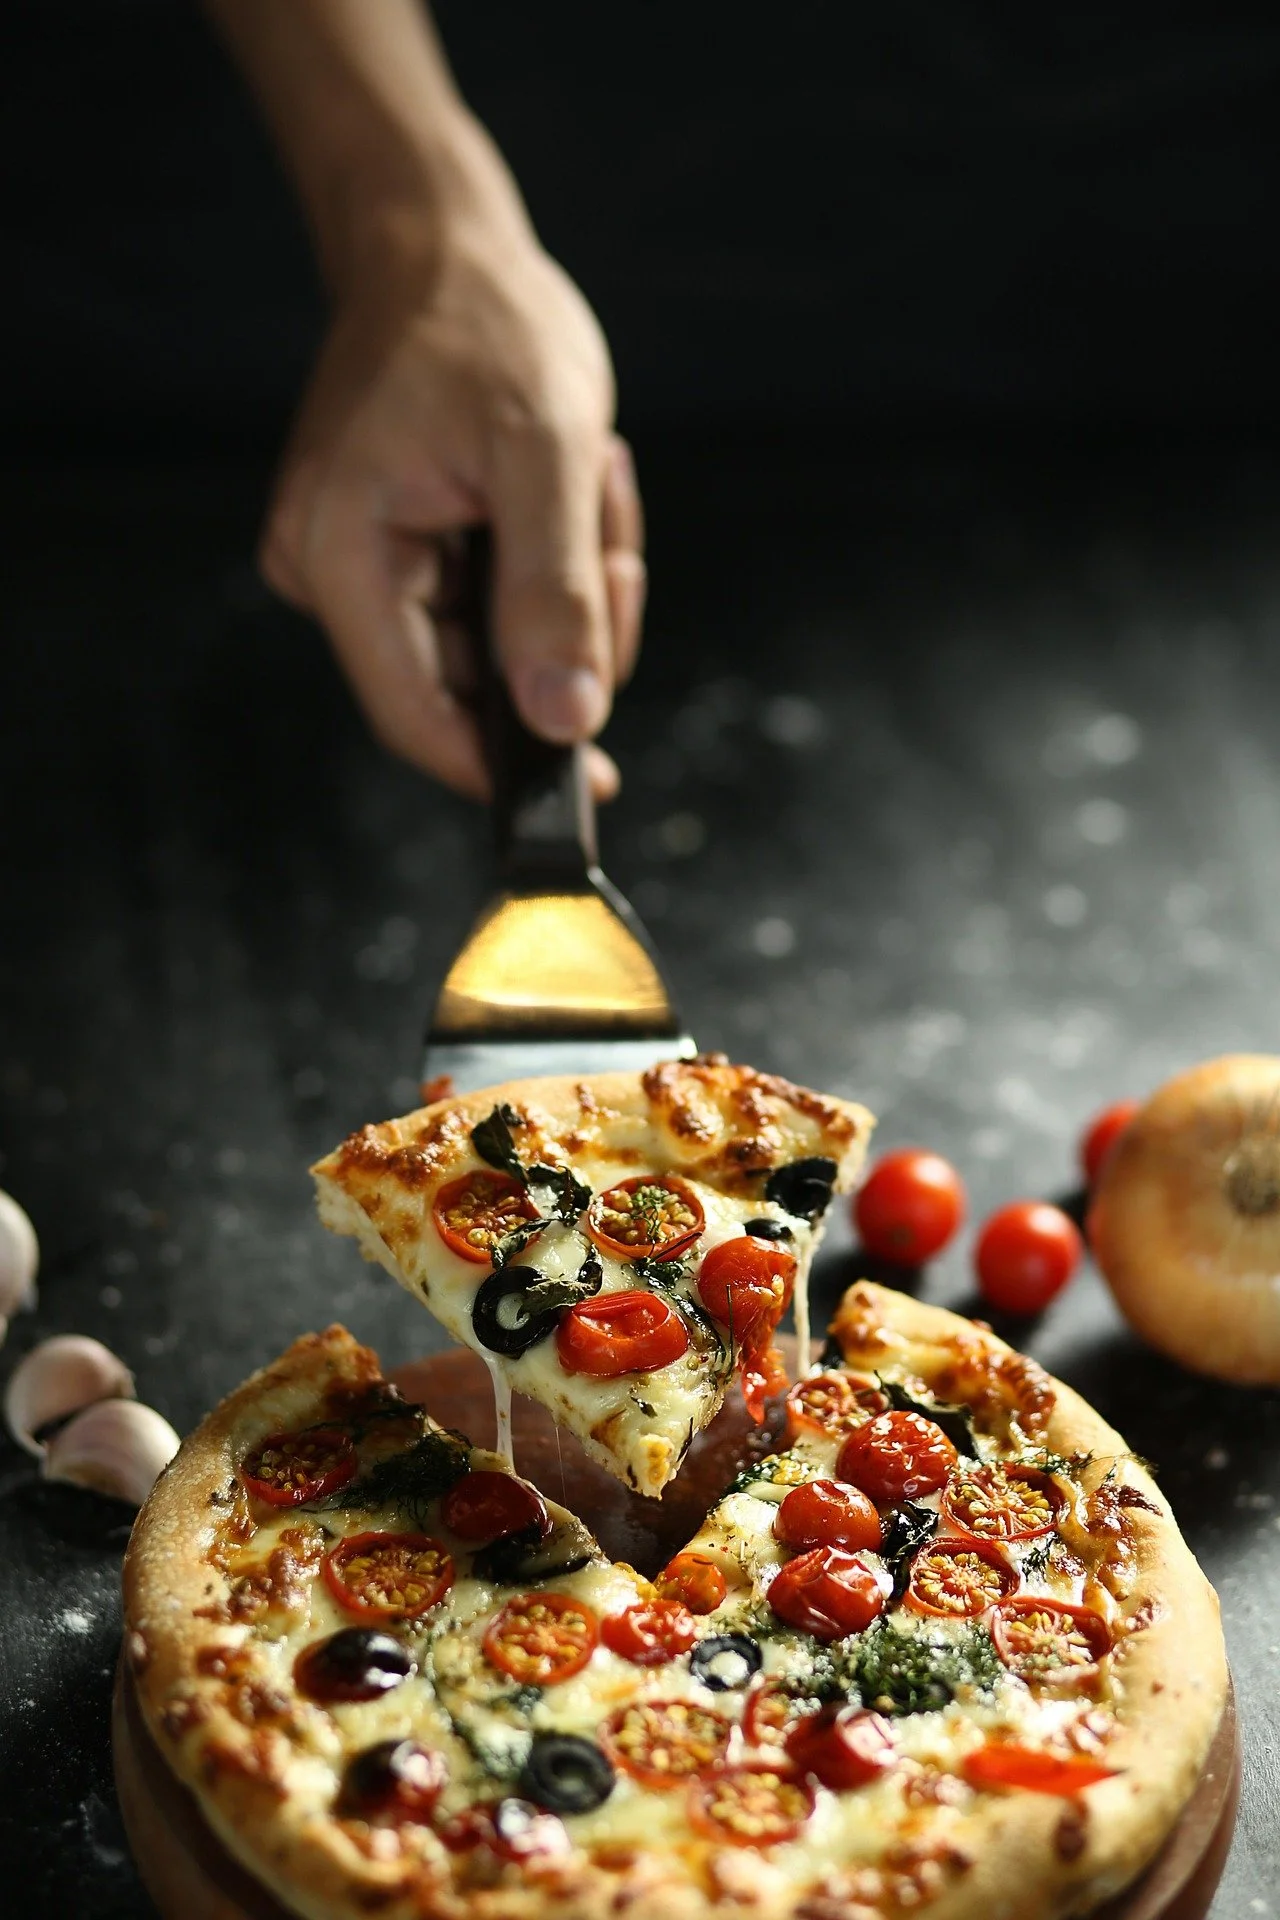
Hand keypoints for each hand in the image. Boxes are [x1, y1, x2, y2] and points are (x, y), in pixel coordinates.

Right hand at [260, 211, 643, 799]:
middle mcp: (333, 570)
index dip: (500, 764)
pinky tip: (567, 494)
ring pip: (497, 649)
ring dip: (569, 589)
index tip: (585, 782)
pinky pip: (496, 607)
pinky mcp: (401, 555)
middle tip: (608, 547)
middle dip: (565, 632)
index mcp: (340, 549)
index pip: (414, 714)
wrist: (445, 253)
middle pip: (470, 684)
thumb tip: (563, 721)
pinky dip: (551, 565)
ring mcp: (364, 565)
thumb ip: (553, 593)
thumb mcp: (544, 452)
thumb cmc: (483, 326)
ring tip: (587, 491)